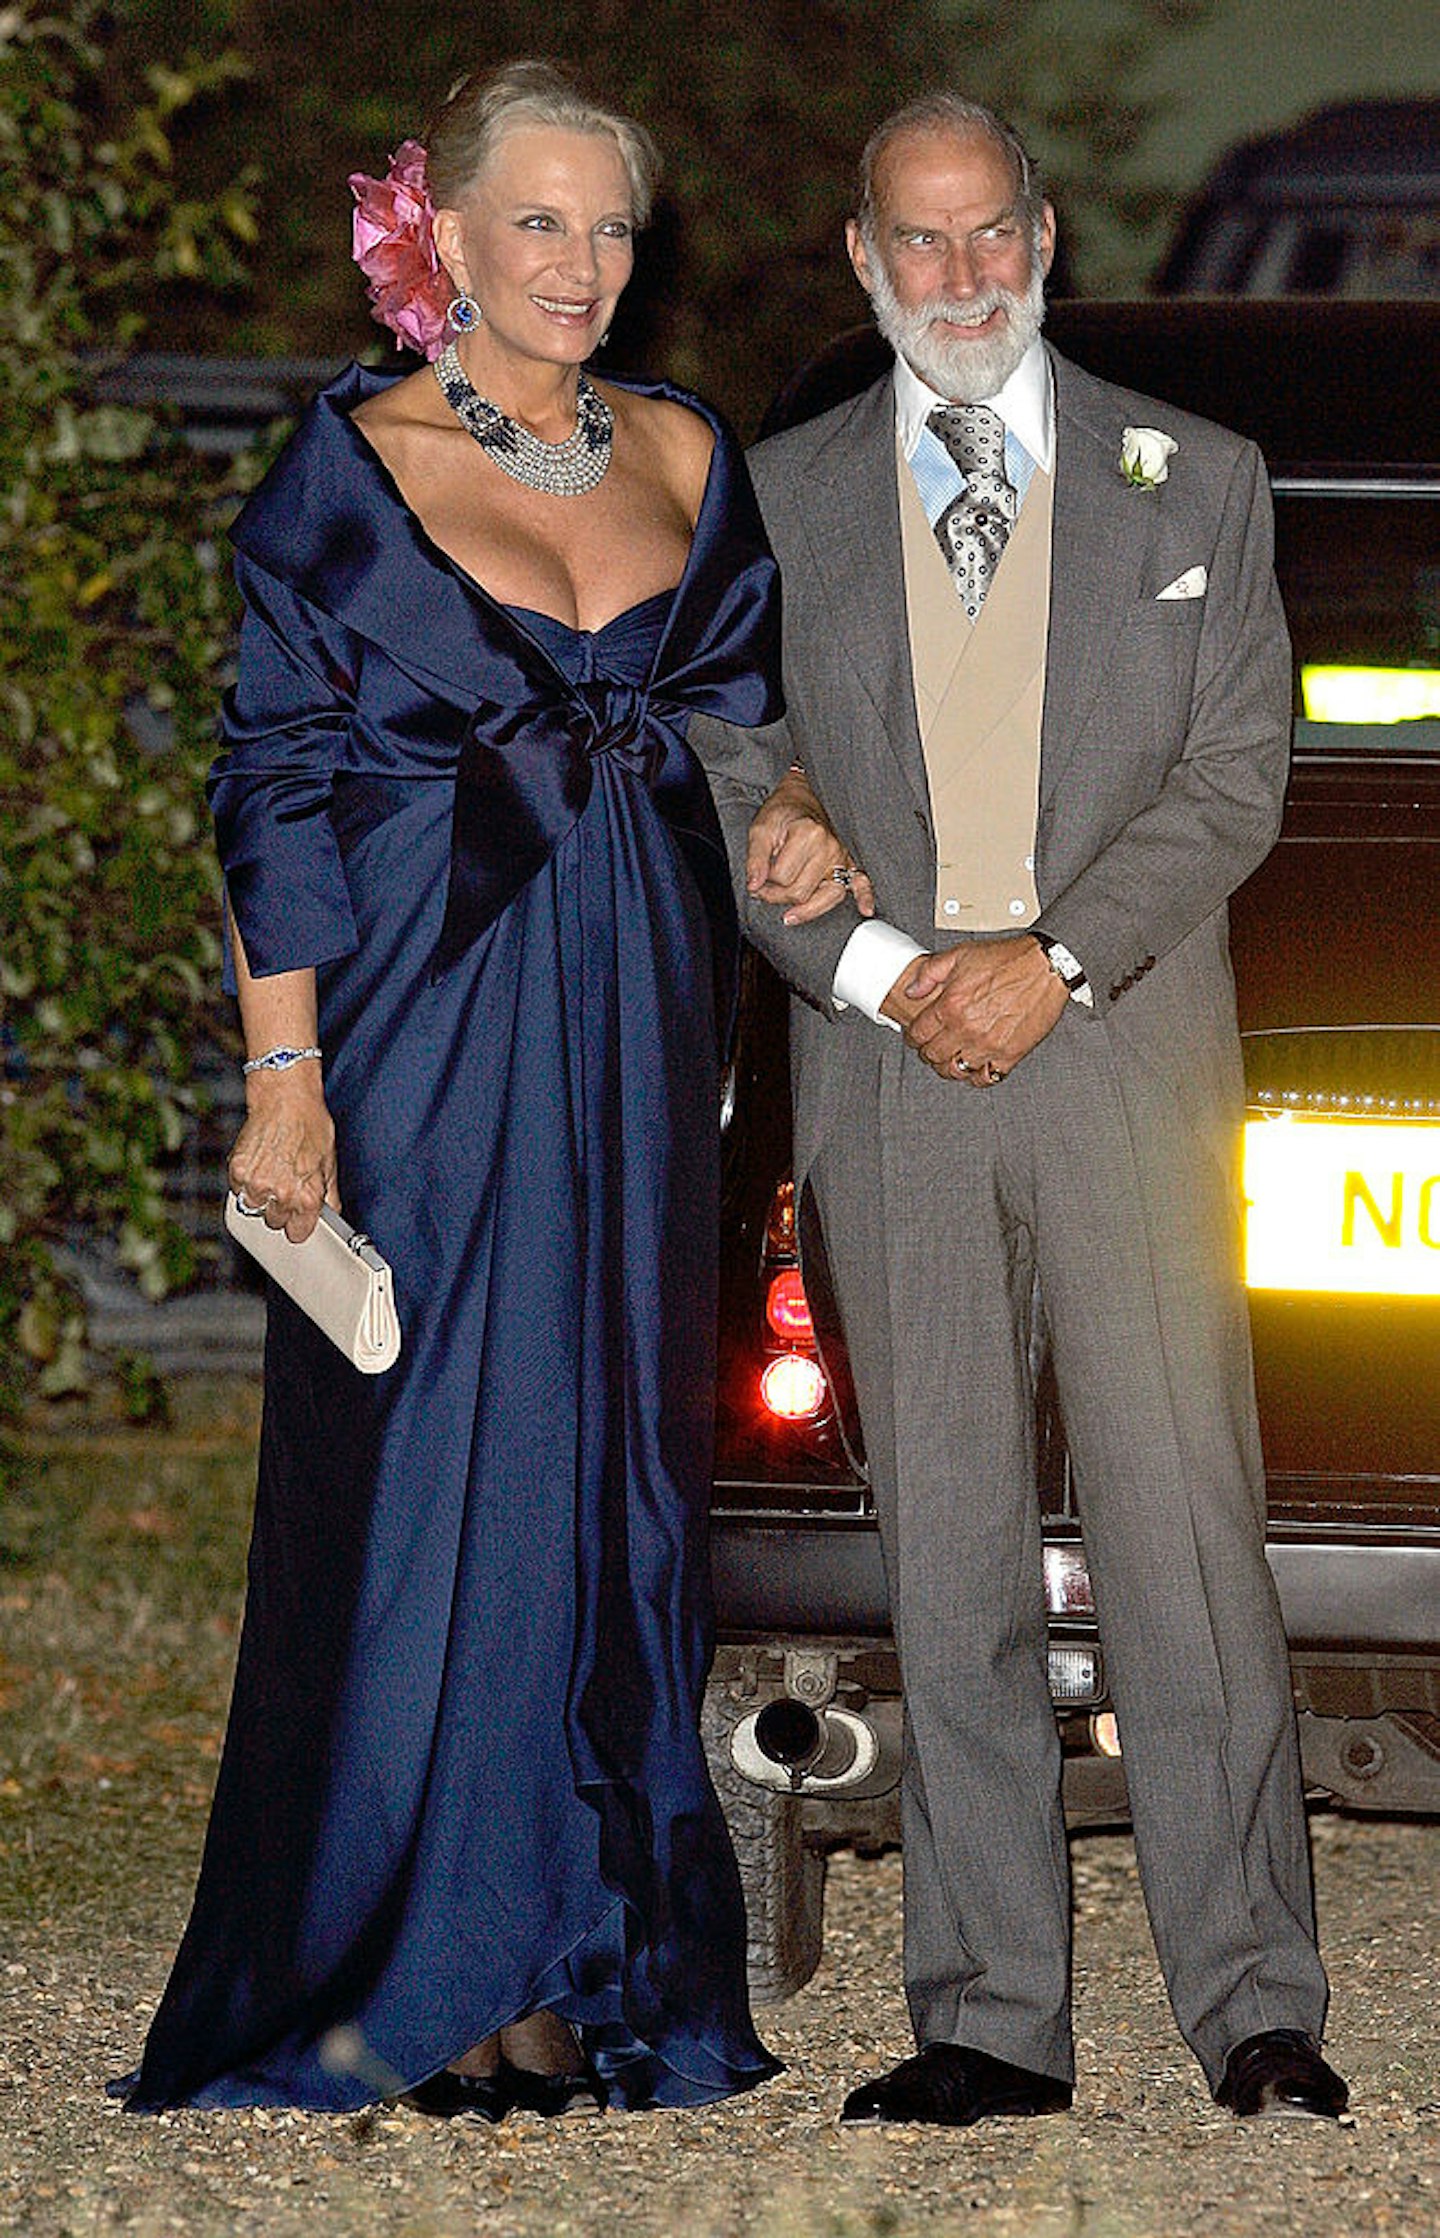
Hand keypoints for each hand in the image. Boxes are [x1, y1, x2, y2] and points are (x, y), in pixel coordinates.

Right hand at [229, 1071, 338, 1242]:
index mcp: (306, 1196)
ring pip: (254, 1209)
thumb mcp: (329, 1162)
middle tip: (286, 1188)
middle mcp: (280, 1194)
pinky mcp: (237, 1171)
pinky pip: (238, 1191)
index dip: (299, 1226)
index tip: (298, 1220)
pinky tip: (258, 1166)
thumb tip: (330, 1214)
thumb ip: (329, 1195)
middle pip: (274, 1223)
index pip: (298, 1234)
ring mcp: (256, 1184)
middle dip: (280, 1210)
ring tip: (271, 1175)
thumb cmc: (309, 1124)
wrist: (285, 1098)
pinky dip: (245, 1183)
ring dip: (261, 1198)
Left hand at [746, 769, 875, 924]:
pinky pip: (862, 882)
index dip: (765, 883)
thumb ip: (755, 859)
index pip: (783, 878)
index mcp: (808, 835)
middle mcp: (830, 847)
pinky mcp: (850, 862)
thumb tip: (754, 885)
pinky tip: (866, 909)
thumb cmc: (783, 812)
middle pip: (802, 892)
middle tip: (767, 889)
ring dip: (806, 910)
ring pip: (828, 897)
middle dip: (779, 896)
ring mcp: (842, 856)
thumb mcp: (761, 829)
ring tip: (790, 915)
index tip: (758, 878)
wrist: (804, 796)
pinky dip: (865, 896)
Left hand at [901, 937, 1068, 1082]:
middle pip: (934, 1055)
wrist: (1046, 966)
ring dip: (949, 1066)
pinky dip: (977, 1076)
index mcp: (951, 1005)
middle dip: (928, 1052)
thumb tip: (911, 991)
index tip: (917, 1036)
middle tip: (932, 1047)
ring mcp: (988, 1044)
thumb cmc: (1008, 959)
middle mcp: (967, 1029)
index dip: (913, 1036)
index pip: (918, 1034)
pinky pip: (986, 1078)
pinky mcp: (1010, 1054)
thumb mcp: (960, 954)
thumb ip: (929, 973)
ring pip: (956, 1070)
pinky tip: (975, 1066)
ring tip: (951, 1058)